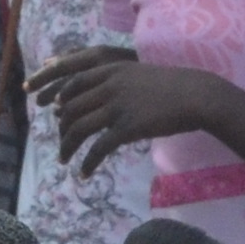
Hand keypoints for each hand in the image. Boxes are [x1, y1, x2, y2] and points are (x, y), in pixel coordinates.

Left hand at [34, 46, 229, 171]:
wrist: (195, 95)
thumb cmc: (169, 87)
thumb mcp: (137, 75)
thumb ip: (114, 83)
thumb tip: (94, 99)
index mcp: (111, 71)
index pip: (72, 82)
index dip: (56, 95)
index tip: (48, 109)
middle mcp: (109, 86)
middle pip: (70, 108)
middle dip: (60, 128)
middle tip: (60, 143)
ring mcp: (117, 106)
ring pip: (79, 129)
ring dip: (67, 147)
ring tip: (64, 160)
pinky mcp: (127, 128)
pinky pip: (98, 149)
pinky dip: (88, 163)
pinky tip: (84, 172)